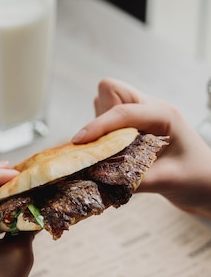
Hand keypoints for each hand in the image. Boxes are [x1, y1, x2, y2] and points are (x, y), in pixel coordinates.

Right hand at [72, 78, 210, 217]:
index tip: (78, 142)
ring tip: (108, 151)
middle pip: (111, 89)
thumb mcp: (166, 181)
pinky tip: (110, 152)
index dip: (97, 126)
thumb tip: (95, 177)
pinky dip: (102, 133)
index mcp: (163, 115)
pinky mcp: (136, 127)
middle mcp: (151, 108)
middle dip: (99, 113)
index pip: (122, 111)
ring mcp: (143, 116)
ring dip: (100, 124)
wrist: (210, 187)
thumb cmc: (197, 180)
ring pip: (107, 101)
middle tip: (101, 144)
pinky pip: (109, 117)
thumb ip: (130, 178)